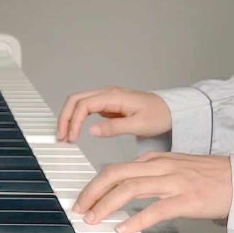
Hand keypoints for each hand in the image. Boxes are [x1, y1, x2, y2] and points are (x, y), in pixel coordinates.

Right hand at [57, 87, 171, 142]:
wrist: (172, 110)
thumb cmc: (160, 115)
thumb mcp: (139, 124)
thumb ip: (114, 128)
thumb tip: (91, 131)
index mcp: (113, 96)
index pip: (83, 105)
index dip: (74, 121)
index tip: (72, 138)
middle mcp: (107, 94)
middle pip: (75, 100)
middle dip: (64, 118)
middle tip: (61, 136)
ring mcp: (106, 98)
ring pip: (78, 103)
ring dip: (68, 117)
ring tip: (65, 135)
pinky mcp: (108, 105)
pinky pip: (85, 108)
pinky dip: (76, 118)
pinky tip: (75, 130)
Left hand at [73, 152, 231, 232]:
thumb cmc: (206, 176)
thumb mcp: (171, 168)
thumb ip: (147, 175)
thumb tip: (122, 187)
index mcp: (153, 160)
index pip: (113, 169)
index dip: (93, 185)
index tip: (82, 199)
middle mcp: (159, 167)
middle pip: (114, 175)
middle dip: (91, 193)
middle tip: (79, 209)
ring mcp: (173, 182)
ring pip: (129, 189)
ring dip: (106, 205)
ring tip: (94, 219)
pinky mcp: (187, 199)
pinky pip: (156, 210)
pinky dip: (136, 220)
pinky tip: (124, 229)